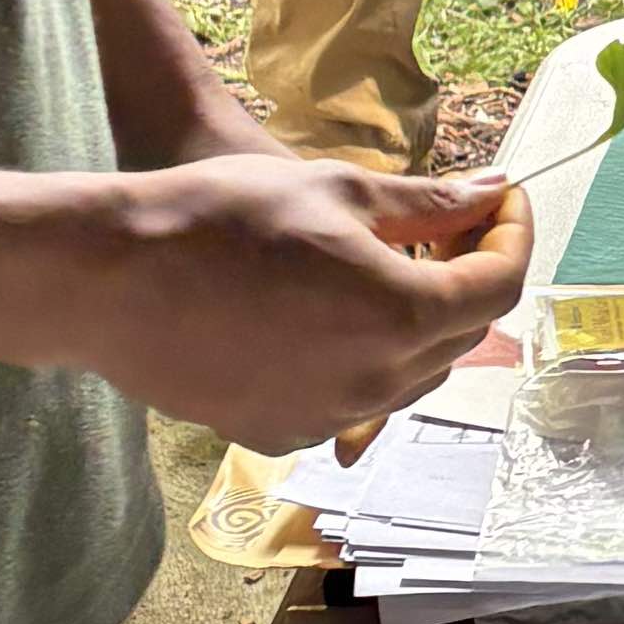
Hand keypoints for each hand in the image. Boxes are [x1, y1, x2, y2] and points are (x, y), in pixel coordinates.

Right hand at [90, 157, 529, 447]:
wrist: (111, 278)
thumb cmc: (220, 219)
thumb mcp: (335, 190)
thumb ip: (426, 203)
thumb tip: (490, 190)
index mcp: (402, 316)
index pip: (499, 285)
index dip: (512, 237)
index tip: (501, 203)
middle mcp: (375, 382)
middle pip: (460, 335)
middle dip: (467, 277)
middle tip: (446, 226)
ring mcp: (327, 417)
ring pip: (409, 376)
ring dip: (417, 323)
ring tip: (385, 268)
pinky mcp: (280, 432)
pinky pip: (349, 401)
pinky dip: (360, 359)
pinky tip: (325, 315)